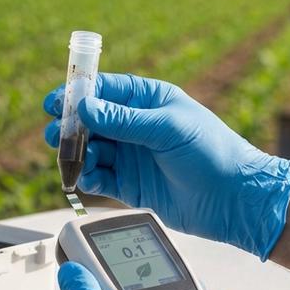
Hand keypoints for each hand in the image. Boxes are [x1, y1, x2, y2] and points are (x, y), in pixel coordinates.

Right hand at [44, 73, 289, 259]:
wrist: (234, 199)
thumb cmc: (212, 152)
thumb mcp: (167, 128)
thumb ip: (123, 119)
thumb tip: (85, 107)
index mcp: (149, 100)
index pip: (105, 90)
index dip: (78, 94)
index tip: (55, 101)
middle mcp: (137, 126)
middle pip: (92, 121)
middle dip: (71, 126)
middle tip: (56, 133)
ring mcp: (133, 156)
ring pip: (91, 149)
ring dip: (77, 152)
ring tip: (72, 157)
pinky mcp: (131, 185)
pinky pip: (99, 177)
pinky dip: (87, 177)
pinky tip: (85, 176)